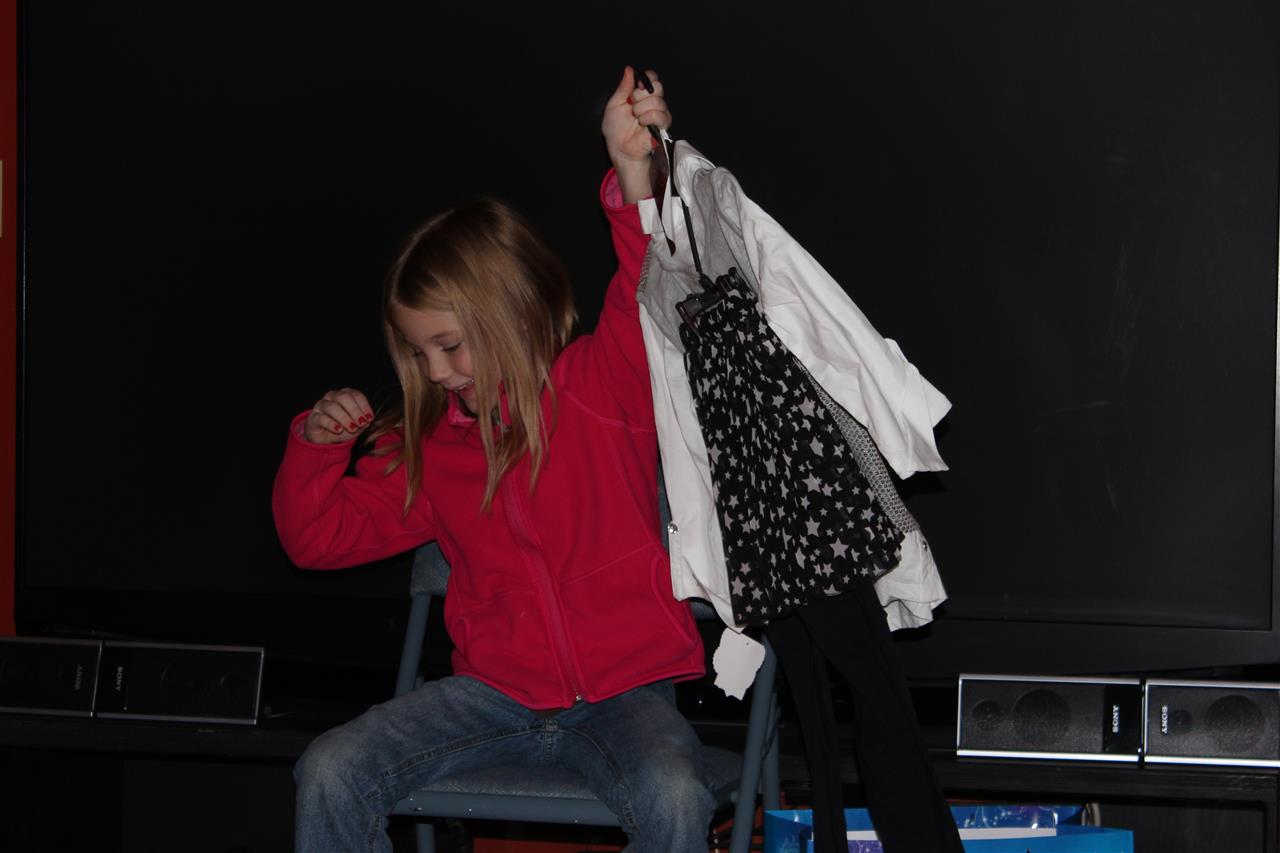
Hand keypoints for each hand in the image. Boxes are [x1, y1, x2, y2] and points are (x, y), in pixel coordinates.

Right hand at [303, 388, 374, 443]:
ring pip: (332, 407)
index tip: (369, 417)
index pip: (355, 394)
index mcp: (345, 395)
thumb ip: (363, 422)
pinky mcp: (313, 417)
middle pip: (343, 397)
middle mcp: (332, 397)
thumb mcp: (357, 426)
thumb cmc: (343, 428)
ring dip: (344, 418)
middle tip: (361, 422)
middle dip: (354, 410)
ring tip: (352, 428)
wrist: (326, 440)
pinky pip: (321, 418)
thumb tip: (368, 419)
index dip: (364, 405)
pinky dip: (331, 424)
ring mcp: (321, 406)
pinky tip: (338, 430)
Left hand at [602, 67, 669, 202]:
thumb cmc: (616, 130)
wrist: (620, 148)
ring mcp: (658, 112)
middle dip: (640, 96)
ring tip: (636, 119)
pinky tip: (643, 124)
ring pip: (657, 100)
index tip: (636, 88)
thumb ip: (623, 87)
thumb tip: (629, 70)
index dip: (645, 80)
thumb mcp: (614, 104)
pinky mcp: (663, 124)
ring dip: (642, 110)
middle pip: (657, 86)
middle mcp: (651, 101)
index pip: (651, 77)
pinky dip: (649, 118)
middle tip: (632, 107)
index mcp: (640, 94)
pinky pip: (661, 114)